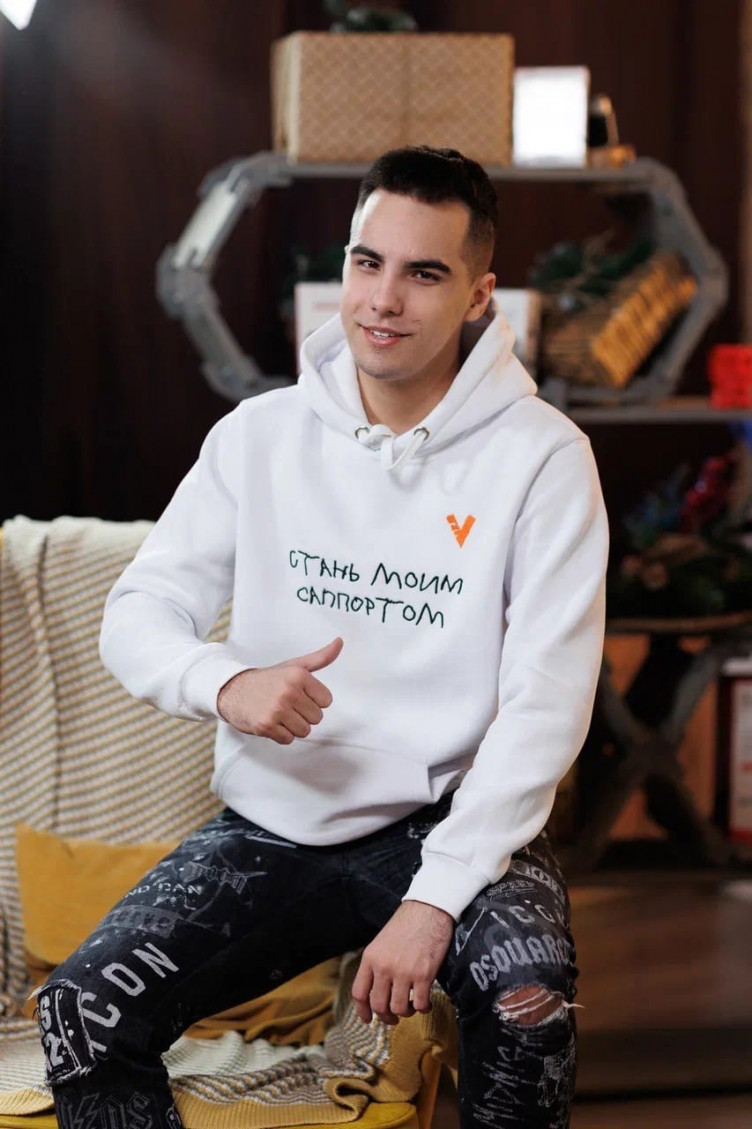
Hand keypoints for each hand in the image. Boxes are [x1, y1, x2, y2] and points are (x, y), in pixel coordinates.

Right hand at [217, 637, 342, 743]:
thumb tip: (340, 642)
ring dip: (293, 726)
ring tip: (279, 713)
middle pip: (317, 718)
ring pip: (304, 731)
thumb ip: (320, 658)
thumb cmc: (267, 680)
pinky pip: (288, 739)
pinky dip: (280, 734)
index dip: (313, 700)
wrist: (232, 690)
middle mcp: (289, 691)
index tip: (298, 695)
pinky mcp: (266, 725)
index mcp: (299, 675)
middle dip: (303, 714)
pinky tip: (271, 721)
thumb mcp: (294, 666)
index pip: (326, 701)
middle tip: (286, 705)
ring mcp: (277, 709)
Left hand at [351, 900, 453, 1025]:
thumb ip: (376, 965)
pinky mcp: (424, 974)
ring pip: (399, 1008)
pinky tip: (427, 1003)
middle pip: (378, 1005)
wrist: (428, 909)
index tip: (368, 1019)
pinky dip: (424, 1008)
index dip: (362, 1011)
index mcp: (370, 958)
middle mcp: (384, 967)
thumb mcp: (381, 943)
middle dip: (387, 1017)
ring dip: (406, 1012)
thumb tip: (376, 991)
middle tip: (394, 1017)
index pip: (359, 993)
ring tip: (412, 1006)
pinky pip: (421, 1004)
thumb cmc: (406, 925)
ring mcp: (403, 972)